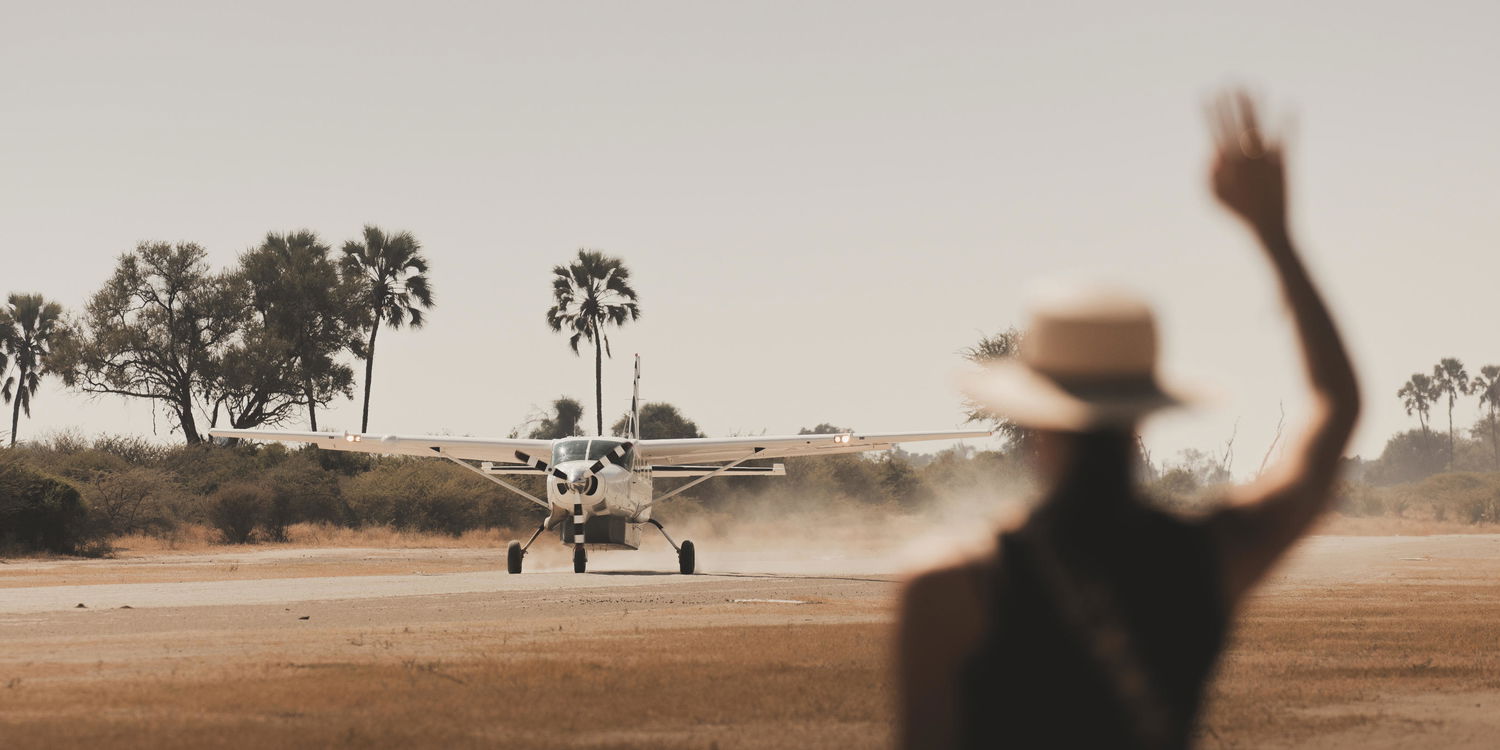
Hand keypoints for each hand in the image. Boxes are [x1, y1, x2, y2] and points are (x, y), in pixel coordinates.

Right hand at [1208, 90, 1287, 239]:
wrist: (1268, 226)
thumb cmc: (1239, 213)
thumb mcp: (1214, 196)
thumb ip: (1208, 173)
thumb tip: (1212, 150)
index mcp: (1227, 165)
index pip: (1217, 131)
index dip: (1212, 112)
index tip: (1208, 95)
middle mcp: (1245, 158)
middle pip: (1237, 123)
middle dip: (1231, 102)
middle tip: (1229, 82)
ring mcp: (1265, 159)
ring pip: (1259, 125)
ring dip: (1255, 105)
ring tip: (1253, 87)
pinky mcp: (1283, 162)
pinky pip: (1286, 138)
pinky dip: (1288, 122)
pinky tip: (1290, 105)